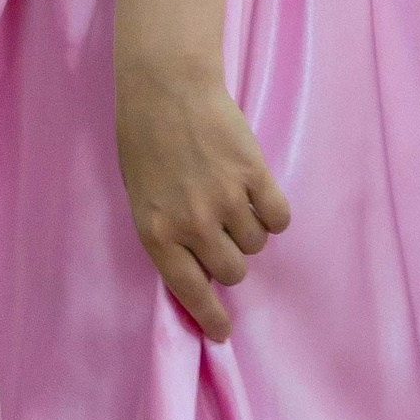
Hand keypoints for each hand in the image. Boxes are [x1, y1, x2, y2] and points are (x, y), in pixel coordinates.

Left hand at [115, 55, 290, 342]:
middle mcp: (192, 224)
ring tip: (232, 198)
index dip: (211, 317)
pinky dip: (272, 213)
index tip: (223, 333)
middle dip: (230, 259)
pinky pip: (278, 218)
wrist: (166, 87)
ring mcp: (226, 200)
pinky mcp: (254, 176)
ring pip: (256, 244)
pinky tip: (257, 194)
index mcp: (157, 233)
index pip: (190, 292)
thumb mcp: (141, 196)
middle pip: (233, 271)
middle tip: (222, 234)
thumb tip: (200, 271)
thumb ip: (167, 234)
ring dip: (249, 230)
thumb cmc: (144, 140)